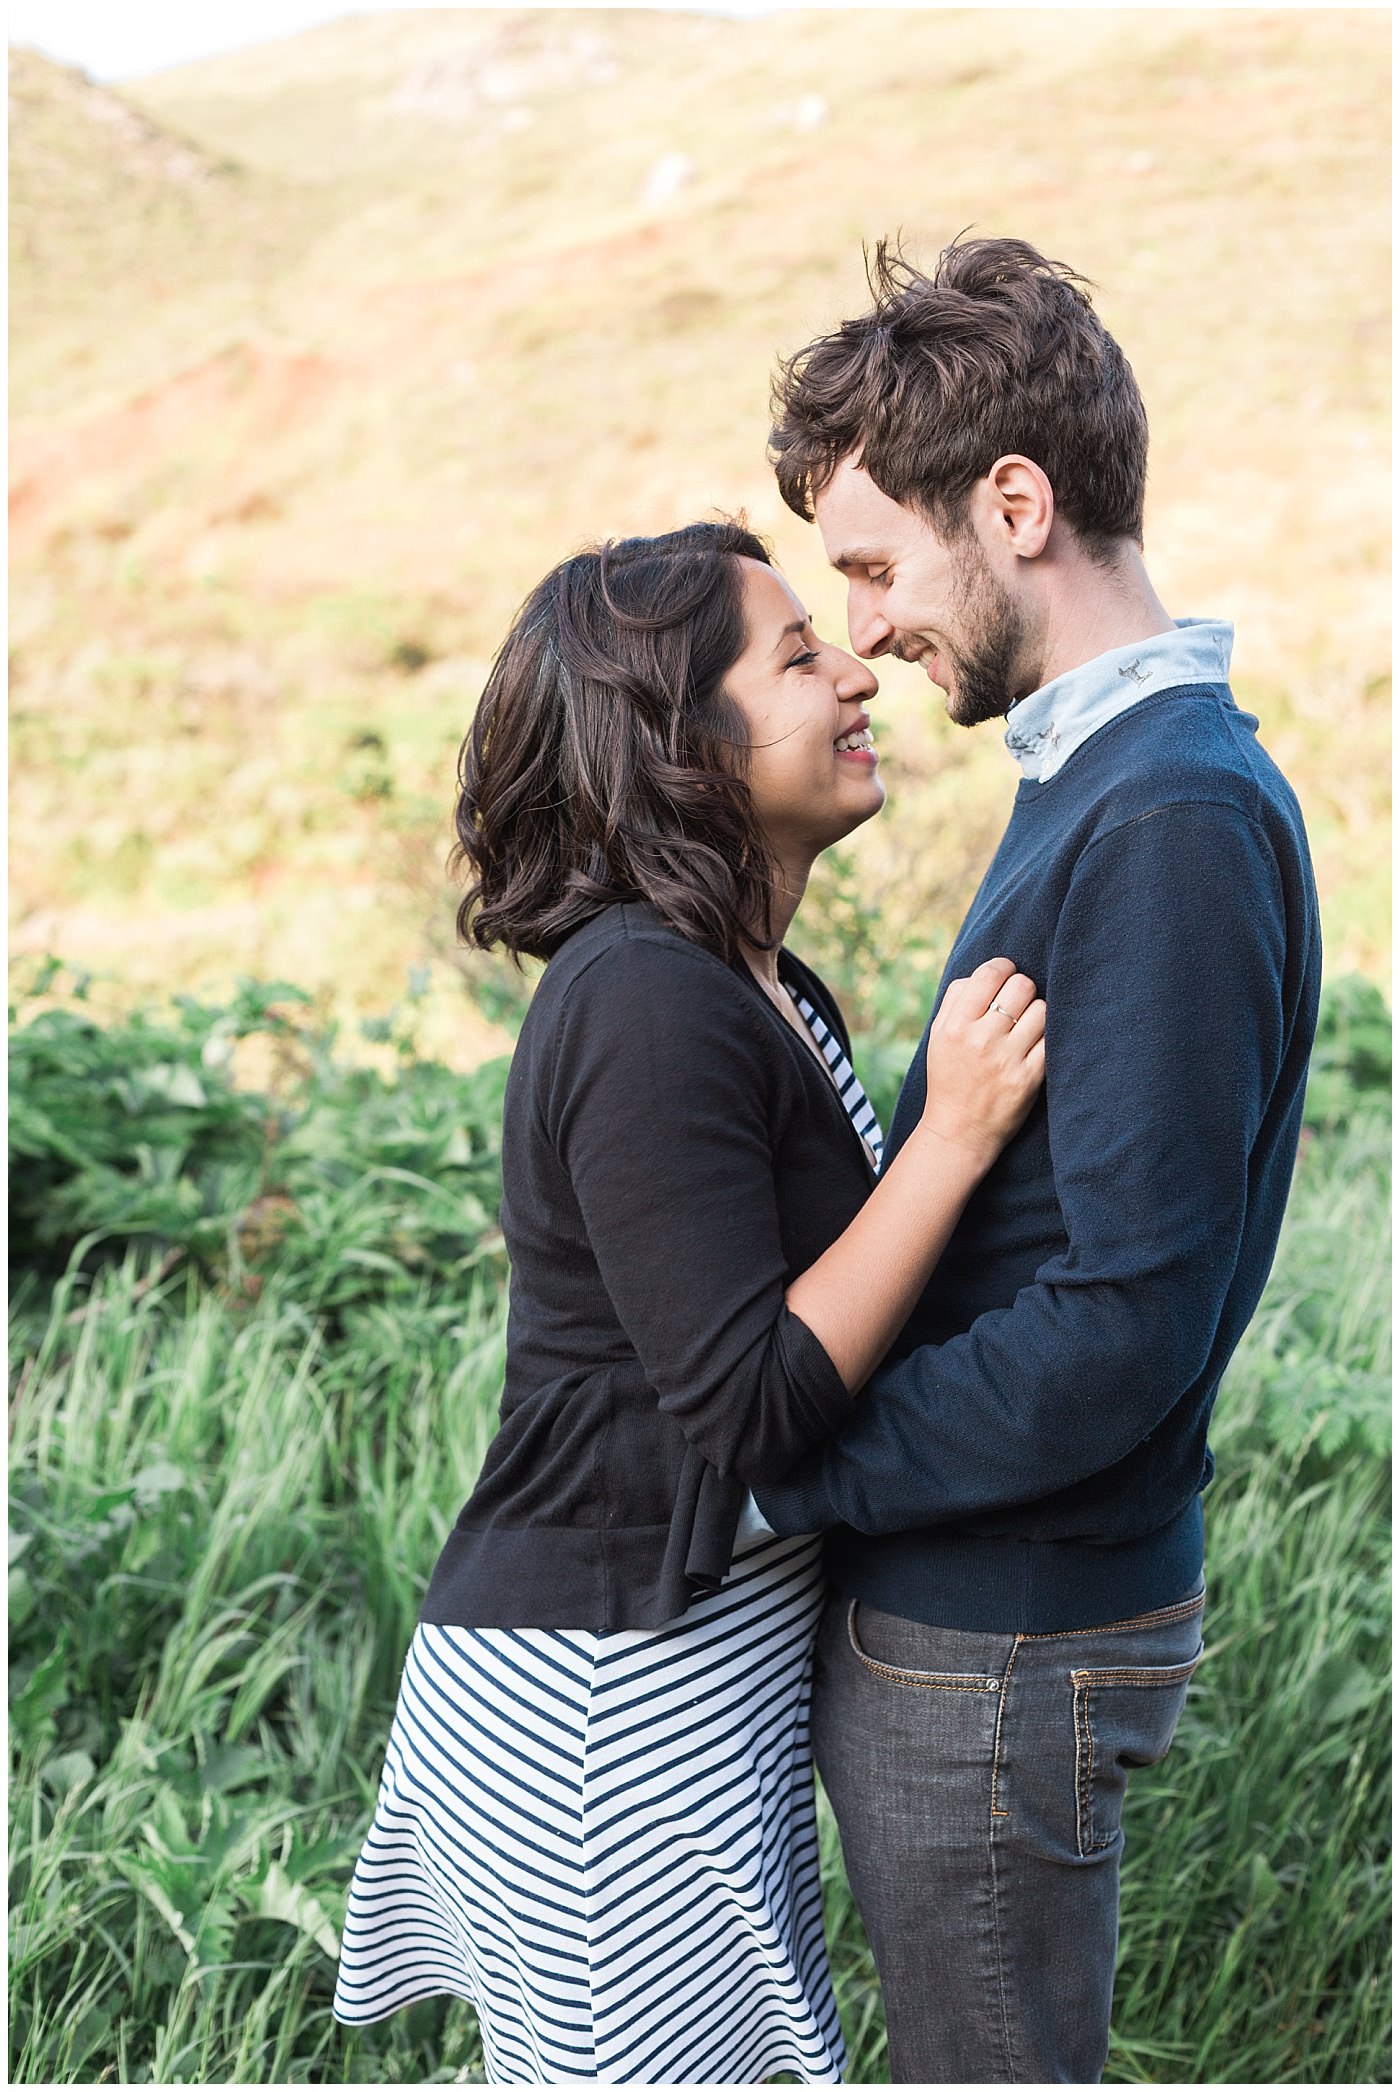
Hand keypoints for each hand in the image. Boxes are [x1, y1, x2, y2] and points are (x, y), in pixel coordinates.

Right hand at [917, 957, 1045, 1168]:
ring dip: (1037, 1014)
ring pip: (1041, 1010)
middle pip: (1021, 986)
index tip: (1004, 977)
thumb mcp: (938, 1036)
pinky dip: (1046, 1038)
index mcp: (955, 1025)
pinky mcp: (1029, 1078)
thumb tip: (988, 972)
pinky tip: (1036, 1044)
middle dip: (1022, 990)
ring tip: (1027, 1027)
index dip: (1003, 968)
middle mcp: (980, 1039)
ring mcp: (1006, 1059)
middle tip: (1017, 1005)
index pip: (989, 974)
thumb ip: (956, 1000)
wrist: (959, 1131)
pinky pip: (1051, 1039)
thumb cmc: (950, 1076)